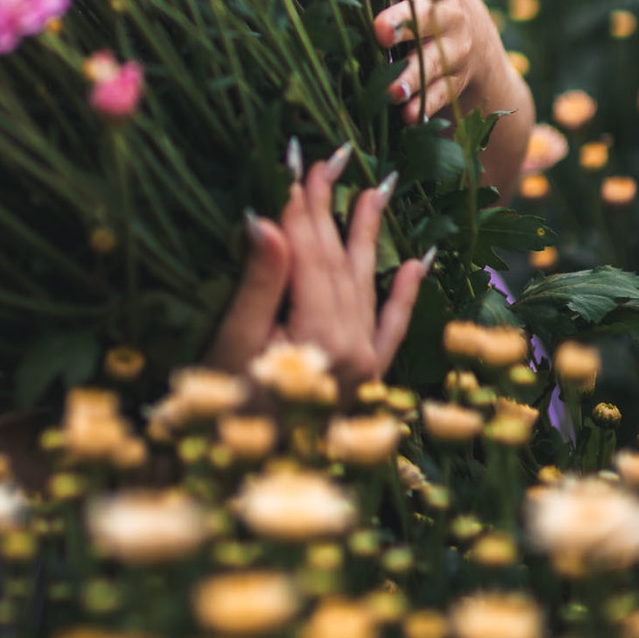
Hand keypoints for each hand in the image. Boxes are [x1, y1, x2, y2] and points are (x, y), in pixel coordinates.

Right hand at [206, 151, 428, 397]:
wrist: (242, 482)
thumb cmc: (222, 413)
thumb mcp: (233, 345)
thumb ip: (259, 284)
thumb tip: (266, 219)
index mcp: (320, 338)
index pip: (310, 254)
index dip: (301, 205)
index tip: (296, 160)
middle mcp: (354, 349)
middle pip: (338, 262)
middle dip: (329, 207)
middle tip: (330, 156)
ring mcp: (366, 366)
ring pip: (366, 283)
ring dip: (369, 234)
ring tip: (376, 187)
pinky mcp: (368, 380)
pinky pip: (392, 329)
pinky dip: (403, 295)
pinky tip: (416, 262)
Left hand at [354, 0, 484, 124]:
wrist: (478, 45)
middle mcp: (444, 8)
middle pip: (425, 13)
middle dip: (402, 21)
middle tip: (377, 30)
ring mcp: (454, 47)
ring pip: (434, 60)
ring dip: (412, 74)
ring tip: (390, 89)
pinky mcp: (456, 81)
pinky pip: (442, 95)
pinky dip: (426, 106)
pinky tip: (408, 117)